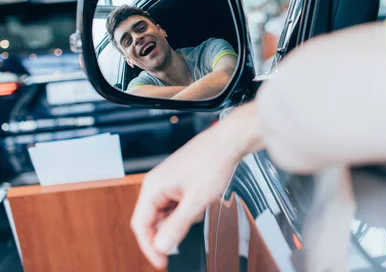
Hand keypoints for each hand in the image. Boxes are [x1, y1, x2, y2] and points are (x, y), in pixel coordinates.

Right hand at [130, 102, 262, 268]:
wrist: (229, 141)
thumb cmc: (213, 161)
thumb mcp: (197, 200)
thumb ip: (178, 225)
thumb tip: (162, 246)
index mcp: (153, 187)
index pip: (141, 225)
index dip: (150, 247)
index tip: (161, 262)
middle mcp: (157, 184)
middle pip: (152, 220)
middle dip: (170, 230)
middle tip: (184, 239)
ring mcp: (168, 182)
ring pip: (166, 213)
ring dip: (182, 219)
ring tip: (199, 207)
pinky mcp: (179, 182)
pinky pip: (177, 204)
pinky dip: (188, 209)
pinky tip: (201, 201)